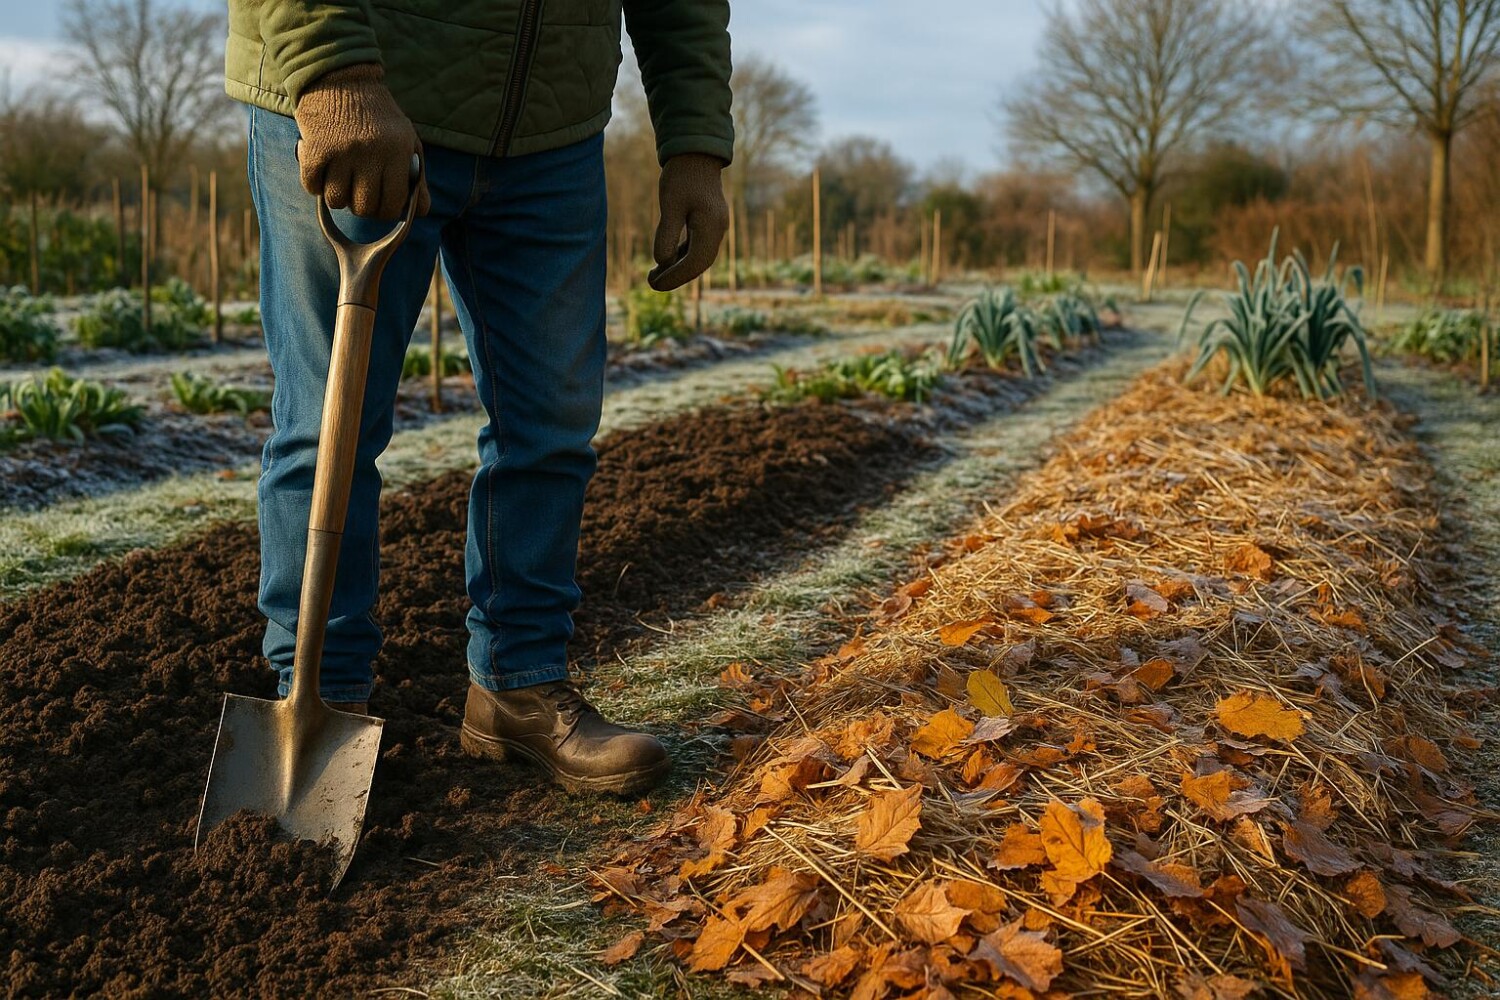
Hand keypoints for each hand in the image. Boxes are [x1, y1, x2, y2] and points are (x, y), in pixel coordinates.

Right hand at [293, 64, 430, 218]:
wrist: (340, 75)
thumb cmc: (377, 114)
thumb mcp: (405, 139)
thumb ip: (416, 176)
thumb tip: (422, 212)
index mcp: (398, 150)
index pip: (393, 203)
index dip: (386, 210)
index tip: (381, 203)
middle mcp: (371, 152)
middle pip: (364, 207)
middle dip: (362, 206)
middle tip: (359, 192)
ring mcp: (342, 151)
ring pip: (337, 200)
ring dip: (337, 196)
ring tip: (341, 179)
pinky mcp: (315, 147)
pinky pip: (312, 186)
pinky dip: (315, 185)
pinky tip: (322, 171)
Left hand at [648, 153, 728, 290]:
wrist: (696, 154)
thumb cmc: (681, 176)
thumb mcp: (670, 204)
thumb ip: (667, 234)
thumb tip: (662, 262)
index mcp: (711, 226)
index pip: (694, 262)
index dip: (674, 276)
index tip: (654, 284)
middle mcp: (718, 230)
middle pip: (699, 264)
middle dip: (676, 277)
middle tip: (651, 283)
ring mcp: (716, 228)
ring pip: (699, 258)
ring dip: (678, 269)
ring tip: (654, 275)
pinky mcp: (709, 224)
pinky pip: (697, 247)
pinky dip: (682, 257)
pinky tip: (665, 261)